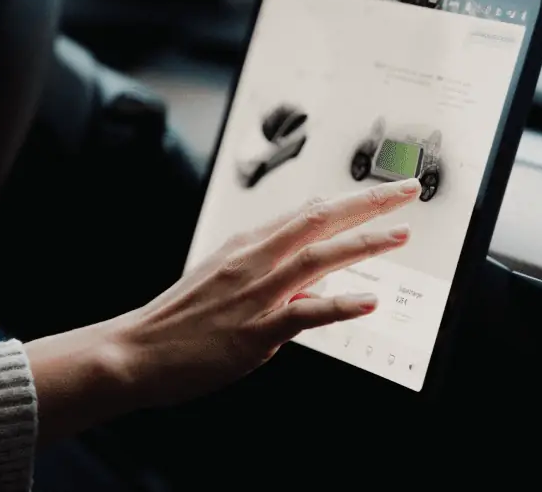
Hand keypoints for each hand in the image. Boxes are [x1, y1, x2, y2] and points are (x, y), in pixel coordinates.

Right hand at [25, 179, 419, 439]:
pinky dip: (340, 305)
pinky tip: (369, 300)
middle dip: (368, 203)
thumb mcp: (222, 279)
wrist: (134, 352)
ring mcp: (254, 295)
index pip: (306, 212)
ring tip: (399, 234)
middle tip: (408, 192)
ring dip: (362, 243)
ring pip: (318, 258)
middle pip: (319, 220)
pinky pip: (304, 314)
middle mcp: (253, 261)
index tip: (383, 189)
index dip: (349, 200)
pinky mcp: (254, 332)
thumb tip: (314, 270)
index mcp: (245, 245)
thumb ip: (268, 270)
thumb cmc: (178, 320)